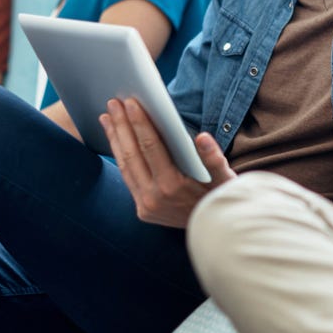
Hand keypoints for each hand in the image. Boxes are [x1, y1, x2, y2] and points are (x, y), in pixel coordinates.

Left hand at [100, 98, 235, 226]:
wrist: (216, 230)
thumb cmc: (222, 197)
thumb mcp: (224, 179)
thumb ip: (214, 158)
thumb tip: (203, 137)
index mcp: (172, 187)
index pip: (151, 148)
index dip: (140, 123)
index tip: (131, 103)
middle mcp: (154, 199)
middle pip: (131, 155)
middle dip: (122, 126)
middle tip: (113, 103)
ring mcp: (145, 206)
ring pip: (125, 166)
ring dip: (115, 139)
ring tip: (107, 117)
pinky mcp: (142, 210)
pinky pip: (128, 178)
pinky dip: (120, 156)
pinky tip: (116, 140)